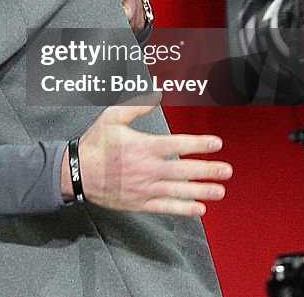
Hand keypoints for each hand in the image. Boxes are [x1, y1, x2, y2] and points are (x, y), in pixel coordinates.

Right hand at [62, 100, 231, 215]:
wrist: (77, 172)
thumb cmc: (95, 145)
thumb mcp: (111, 118)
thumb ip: (136, 106)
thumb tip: (156, 95)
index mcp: (142, 146)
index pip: (177, 145)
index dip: (198, 145)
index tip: (216, 143)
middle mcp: (147, 168)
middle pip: (183, 170)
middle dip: (207, 170)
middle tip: (226, 170)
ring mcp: (144, 187)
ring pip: (178, 190)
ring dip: (201, 191)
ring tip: (220, 190)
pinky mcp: (139, 202)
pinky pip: (165, 207)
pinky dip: (183, 209)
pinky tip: (198, 209)